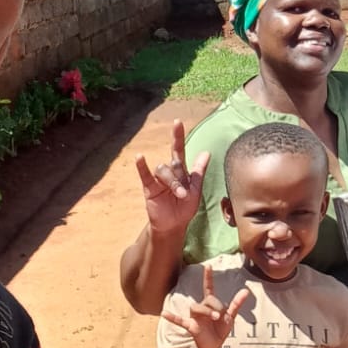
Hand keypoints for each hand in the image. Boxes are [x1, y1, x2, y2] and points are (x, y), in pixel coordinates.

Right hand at [138, 121, 209, 237]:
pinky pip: (145, 175)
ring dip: (172, 182)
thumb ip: (199, 171)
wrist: (174, 226)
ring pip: (163, 170)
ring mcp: (158, 180)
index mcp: (181, 172)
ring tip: (180, 195)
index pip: (178, 150)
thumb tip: (207, 152)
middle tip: (181, 159)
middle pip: (173, 163)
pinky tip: (139, 157)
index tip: (177, 122)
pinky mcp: (149, 188)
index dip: (177, 136)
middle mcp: (169, 173)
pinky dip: (142, 166)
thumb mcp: (196, 189)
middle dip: (178, 163)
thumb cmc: (185, 208)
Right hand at [162, 268, 249, 347]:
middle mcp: (201, 308)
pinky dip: (172, 317)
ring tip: (216, 318)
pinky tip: (164, 314)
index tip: (208, 265)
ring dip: (206, 311)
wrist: (214, 346)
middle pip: (207, 299)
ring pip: (196, 307)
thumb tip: (246, 290)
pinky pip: (180, 320)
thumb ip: (236, 304)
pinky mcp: (191, 326)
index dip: (208, 277)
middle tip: (221, 316)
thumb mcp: (230, 316)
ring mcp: (195, 317)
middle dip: (216, 306)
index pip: (208, 288)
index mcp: (211, 305)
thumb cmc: (220, 330)